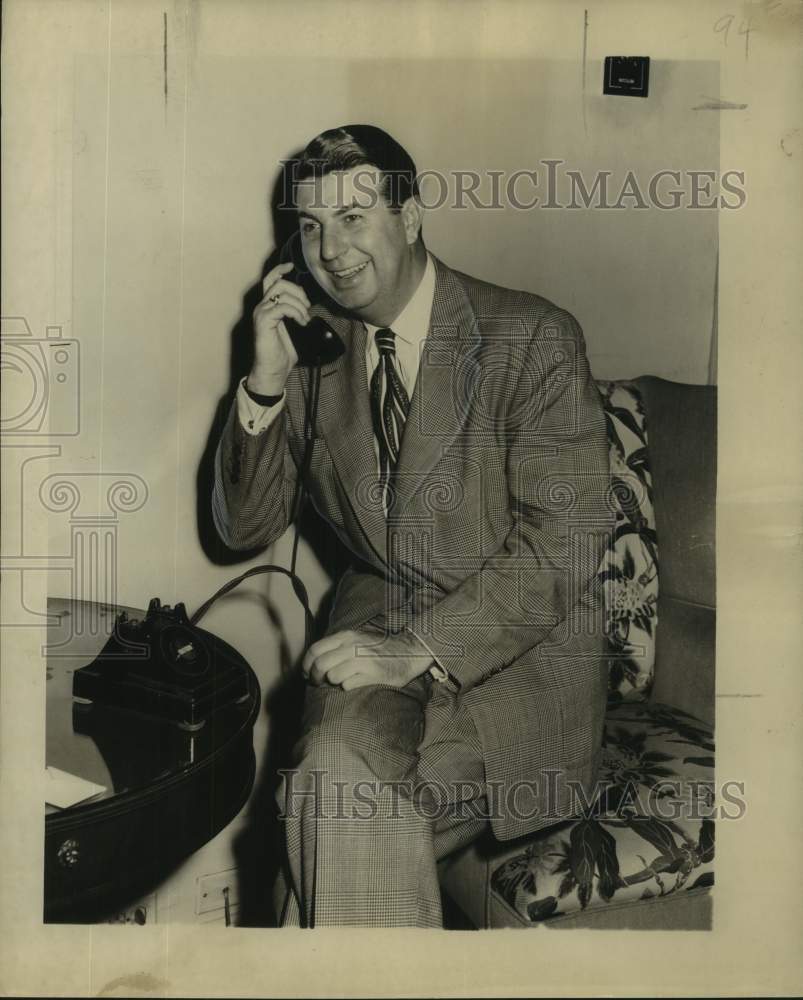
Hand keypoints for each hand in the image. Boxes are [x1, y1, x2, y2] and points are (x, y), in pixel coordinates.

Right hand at [248, 262, 310, 393]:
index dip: (280, 269)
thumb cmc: (283, 353)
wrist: (274, 371)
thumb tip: (310, 307)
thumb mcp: (295, 330)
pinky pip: (282, 306)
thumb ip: (297, 314)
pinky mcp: (263, 321)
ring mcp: (261, 313)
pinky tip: (300, 322)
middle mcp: (262, 307)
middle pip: (279, 283)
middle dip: (298, 292)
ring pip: (282, 293)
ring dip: (299, 304)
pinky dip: (295, 312)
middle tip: (307, 309)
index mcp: (268, 306)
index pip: (270, 280)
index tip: (292, 266)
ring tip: (304, 319)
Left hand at [302, 629, 433, 690]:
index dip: (306, 665)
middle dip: (315, 678)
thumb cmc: (378, 649)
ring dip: (333, 683)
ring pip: (333, 676)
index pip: (315, 650)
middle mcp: (352, 646)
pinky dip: (347, 687)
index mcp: (345, 636)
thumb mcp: (356, 639)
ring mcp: (362, 660)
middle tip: (318, 683)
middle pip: (320, 665)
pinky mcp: (372, 674)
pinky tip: (354, 683)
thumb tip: (313, 662)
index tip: (306, 674)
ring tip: (340, 681)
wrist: (408, 651)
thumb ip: (336, 646)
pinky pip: (348, 685)